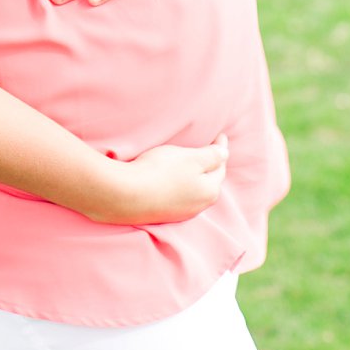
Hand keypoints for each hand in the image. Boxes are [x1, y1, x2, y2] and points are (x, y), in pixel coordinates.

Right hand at [84, 135, 229, 224]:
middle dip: (210, 165)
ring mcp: (178, 213)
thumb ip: (212, 156)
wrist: (124, 195)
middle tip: (209, 149)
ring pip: (193, 190)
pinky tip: (172, 179)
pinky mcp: (160, 214)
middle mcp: (197, 206)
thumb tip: (225, 154)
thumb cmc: (161, 172)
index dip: (220, 149)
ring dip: (195, 177)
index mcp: (209, 191)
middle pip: (209, 181)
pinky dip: (179, 185)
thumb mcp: (191, 158)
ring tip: (191, 163)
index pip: (220, 166)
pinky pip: (177, 196)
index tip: (219, 135)